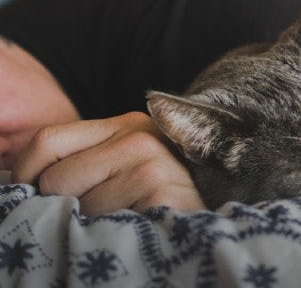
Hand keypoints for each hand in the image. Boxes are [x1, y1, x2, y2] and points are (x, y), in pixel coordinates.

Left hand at [11, 111, 204, 214]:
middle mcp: (138, 136)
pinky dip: (109, 234)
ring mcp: (150, 163)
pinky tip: (133, 227)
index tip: (30, 196)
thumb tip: (25, 180)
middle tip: (92, 217)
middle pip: (55, 177)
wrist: (216, 217)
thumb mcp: (127, 167)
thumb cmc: (165, 198)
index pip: (48, 139)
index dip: (26, 172)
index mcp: (127, 125)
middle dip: (63, 206)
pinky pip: (101, 222)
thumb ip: (88, 161)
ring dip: (90, 224)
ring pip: (77, 205)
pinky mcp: (157, 190)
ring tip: (122, 221)